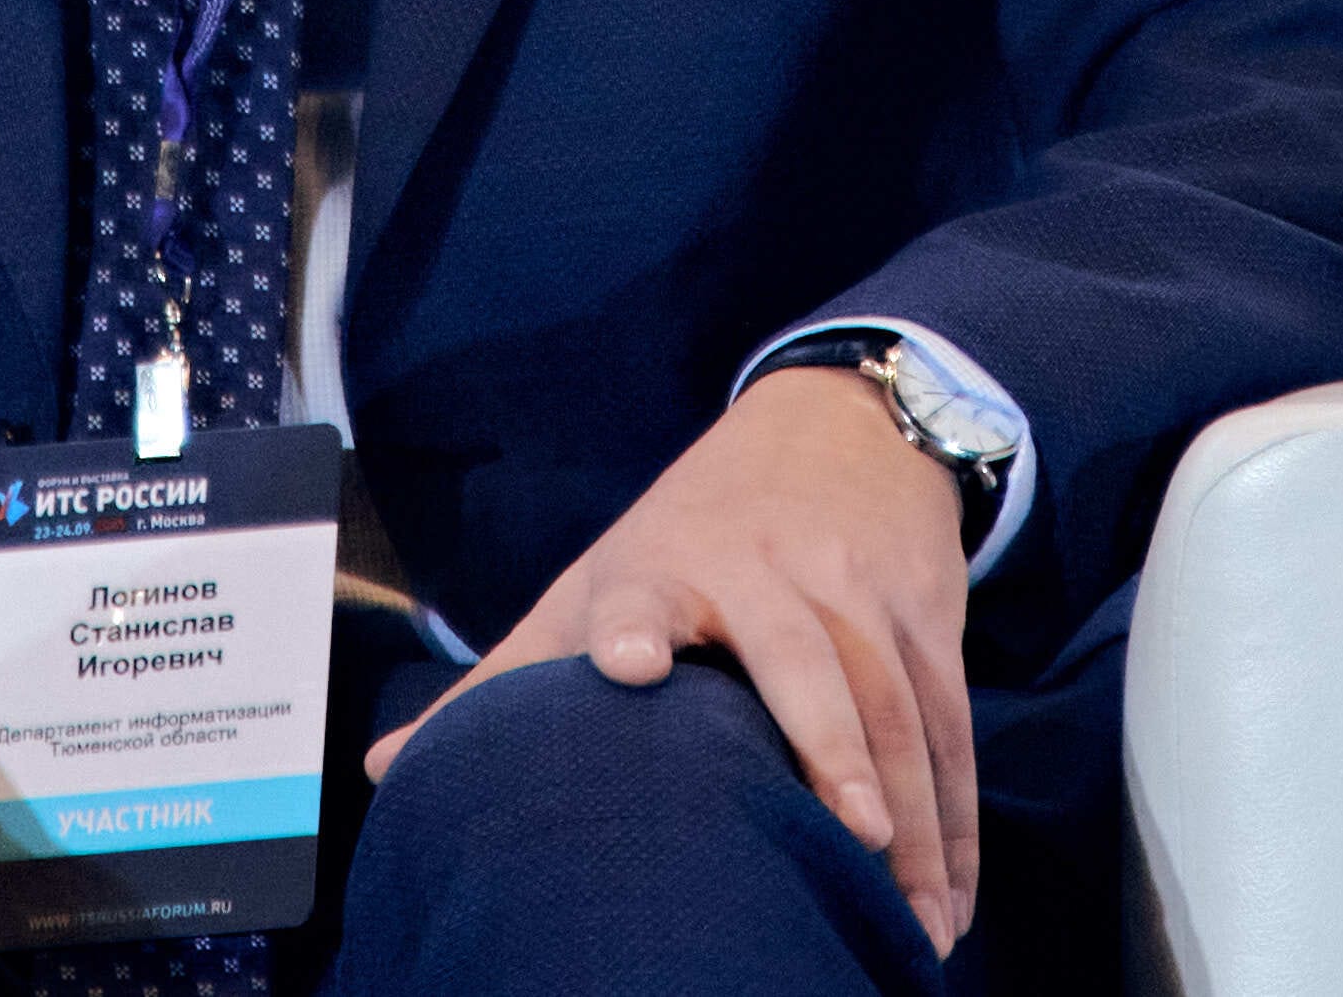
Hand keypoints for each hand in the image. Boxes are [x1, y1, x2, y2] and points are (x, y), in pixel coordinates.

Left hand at [362, 364, 978, 953]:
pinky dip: (955, 815)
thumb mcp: (595, 582)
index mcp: (663, 564)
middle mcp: (767, 569)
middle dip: (830, 748)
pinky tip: (947, 897)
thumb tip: (387, 769)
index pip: (638, 591)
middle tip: (843, 840)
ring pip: (895, 702)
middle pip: (806, 659)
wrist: (834, 426)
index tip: (624, 663)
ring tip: (907, 916)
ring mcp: (858, 587)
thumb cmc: (689, 531)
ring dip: (911, 814)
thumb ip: (506, 679)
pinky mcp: (926, 611)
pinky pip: (949, 719)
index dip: (629, 622)